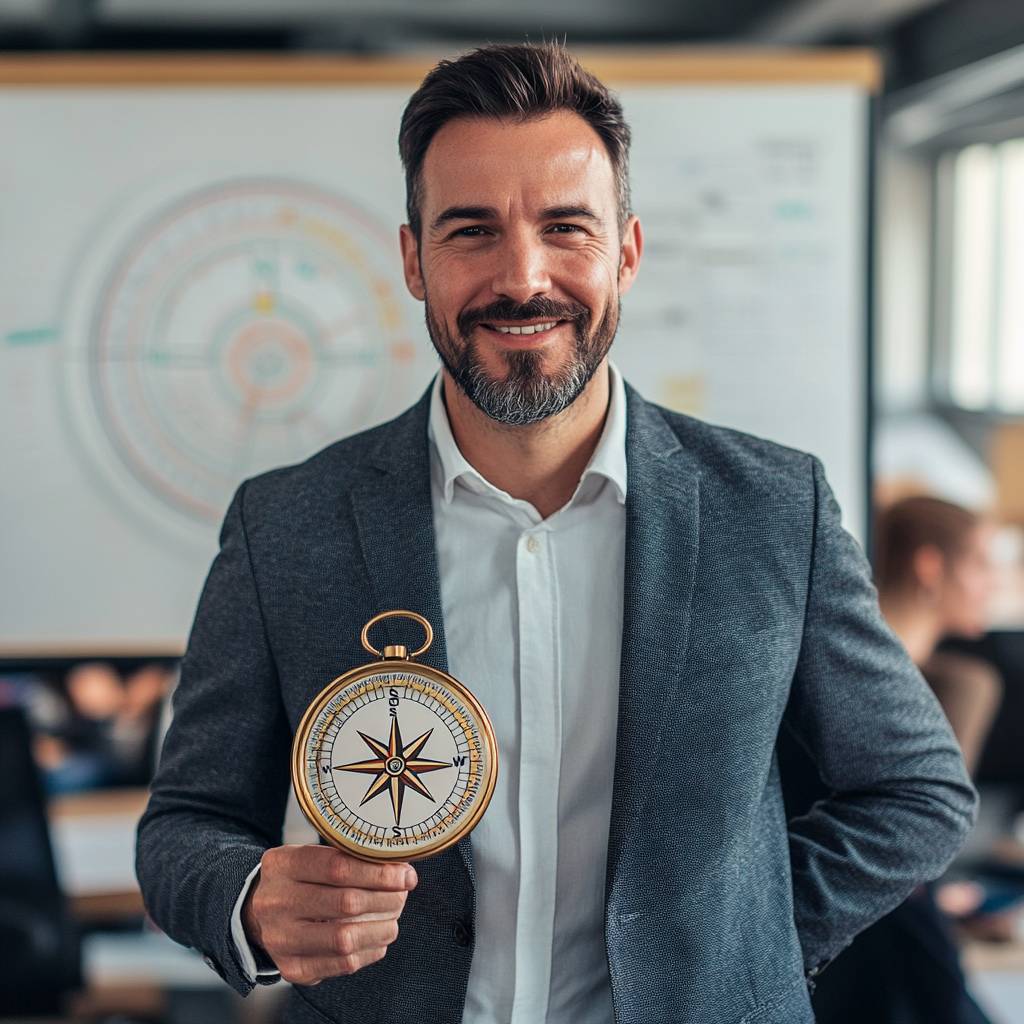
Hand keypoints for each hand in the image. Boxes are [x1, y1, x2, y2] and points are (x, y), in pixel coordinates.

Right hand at [242, 844, 416, 985]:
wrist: (257, 914)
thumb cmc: (297, 879)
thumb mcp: (309, 856)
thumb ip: (347, 857)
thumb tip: (399, 867)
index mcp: (281, 865)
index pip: (338, 866)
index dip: (379, 871)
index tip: (405, 874)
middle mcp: (275, 903)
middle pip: (346, 903)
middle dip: (385, 898)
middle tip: (403, 894)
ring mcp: (281, 939)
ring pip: (345, 938)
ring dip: (381, 927)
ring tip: (394, 916)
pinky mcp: (292, 968)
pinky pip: (342, 964)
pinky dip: (370, 950)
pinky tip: (379, 937)